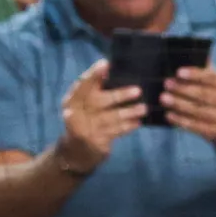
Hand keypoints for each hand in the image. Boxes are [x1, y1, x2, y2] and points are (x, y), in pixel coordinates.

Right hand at [58, 59, 146, 173]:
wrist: (76, 152)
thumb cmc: (86, 121)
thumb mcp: (84, 105)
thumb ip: (94, 89)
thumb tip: (108, 66)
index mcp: (72, 100)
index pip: (82, 84)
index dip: (93, 74)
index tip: (106, 64)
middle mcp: (74, 113)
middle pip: (97, 101)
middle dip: (119, 95)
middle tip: (138, 91)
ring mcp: (84, 129)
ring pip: (110, 118)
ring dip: (129, 112)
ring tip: (143, 108)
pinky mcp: (95, 142)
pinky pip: (115, 131)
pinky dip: (127, 126)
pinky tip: (138, 122)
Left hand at [160, 65, 215, 143]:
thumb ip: (205, 69)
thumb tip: (183, 54)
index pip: (214, 78)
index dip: (196, 75)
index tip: (178, 72)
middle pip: (206, 95)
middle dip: (184, 89)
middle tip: (166, 84)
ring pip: (199, 111)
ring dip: (179, 104)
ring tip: (163, 98)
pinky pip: (196, 126)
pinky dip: (181, 120)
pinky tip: (168, 115)